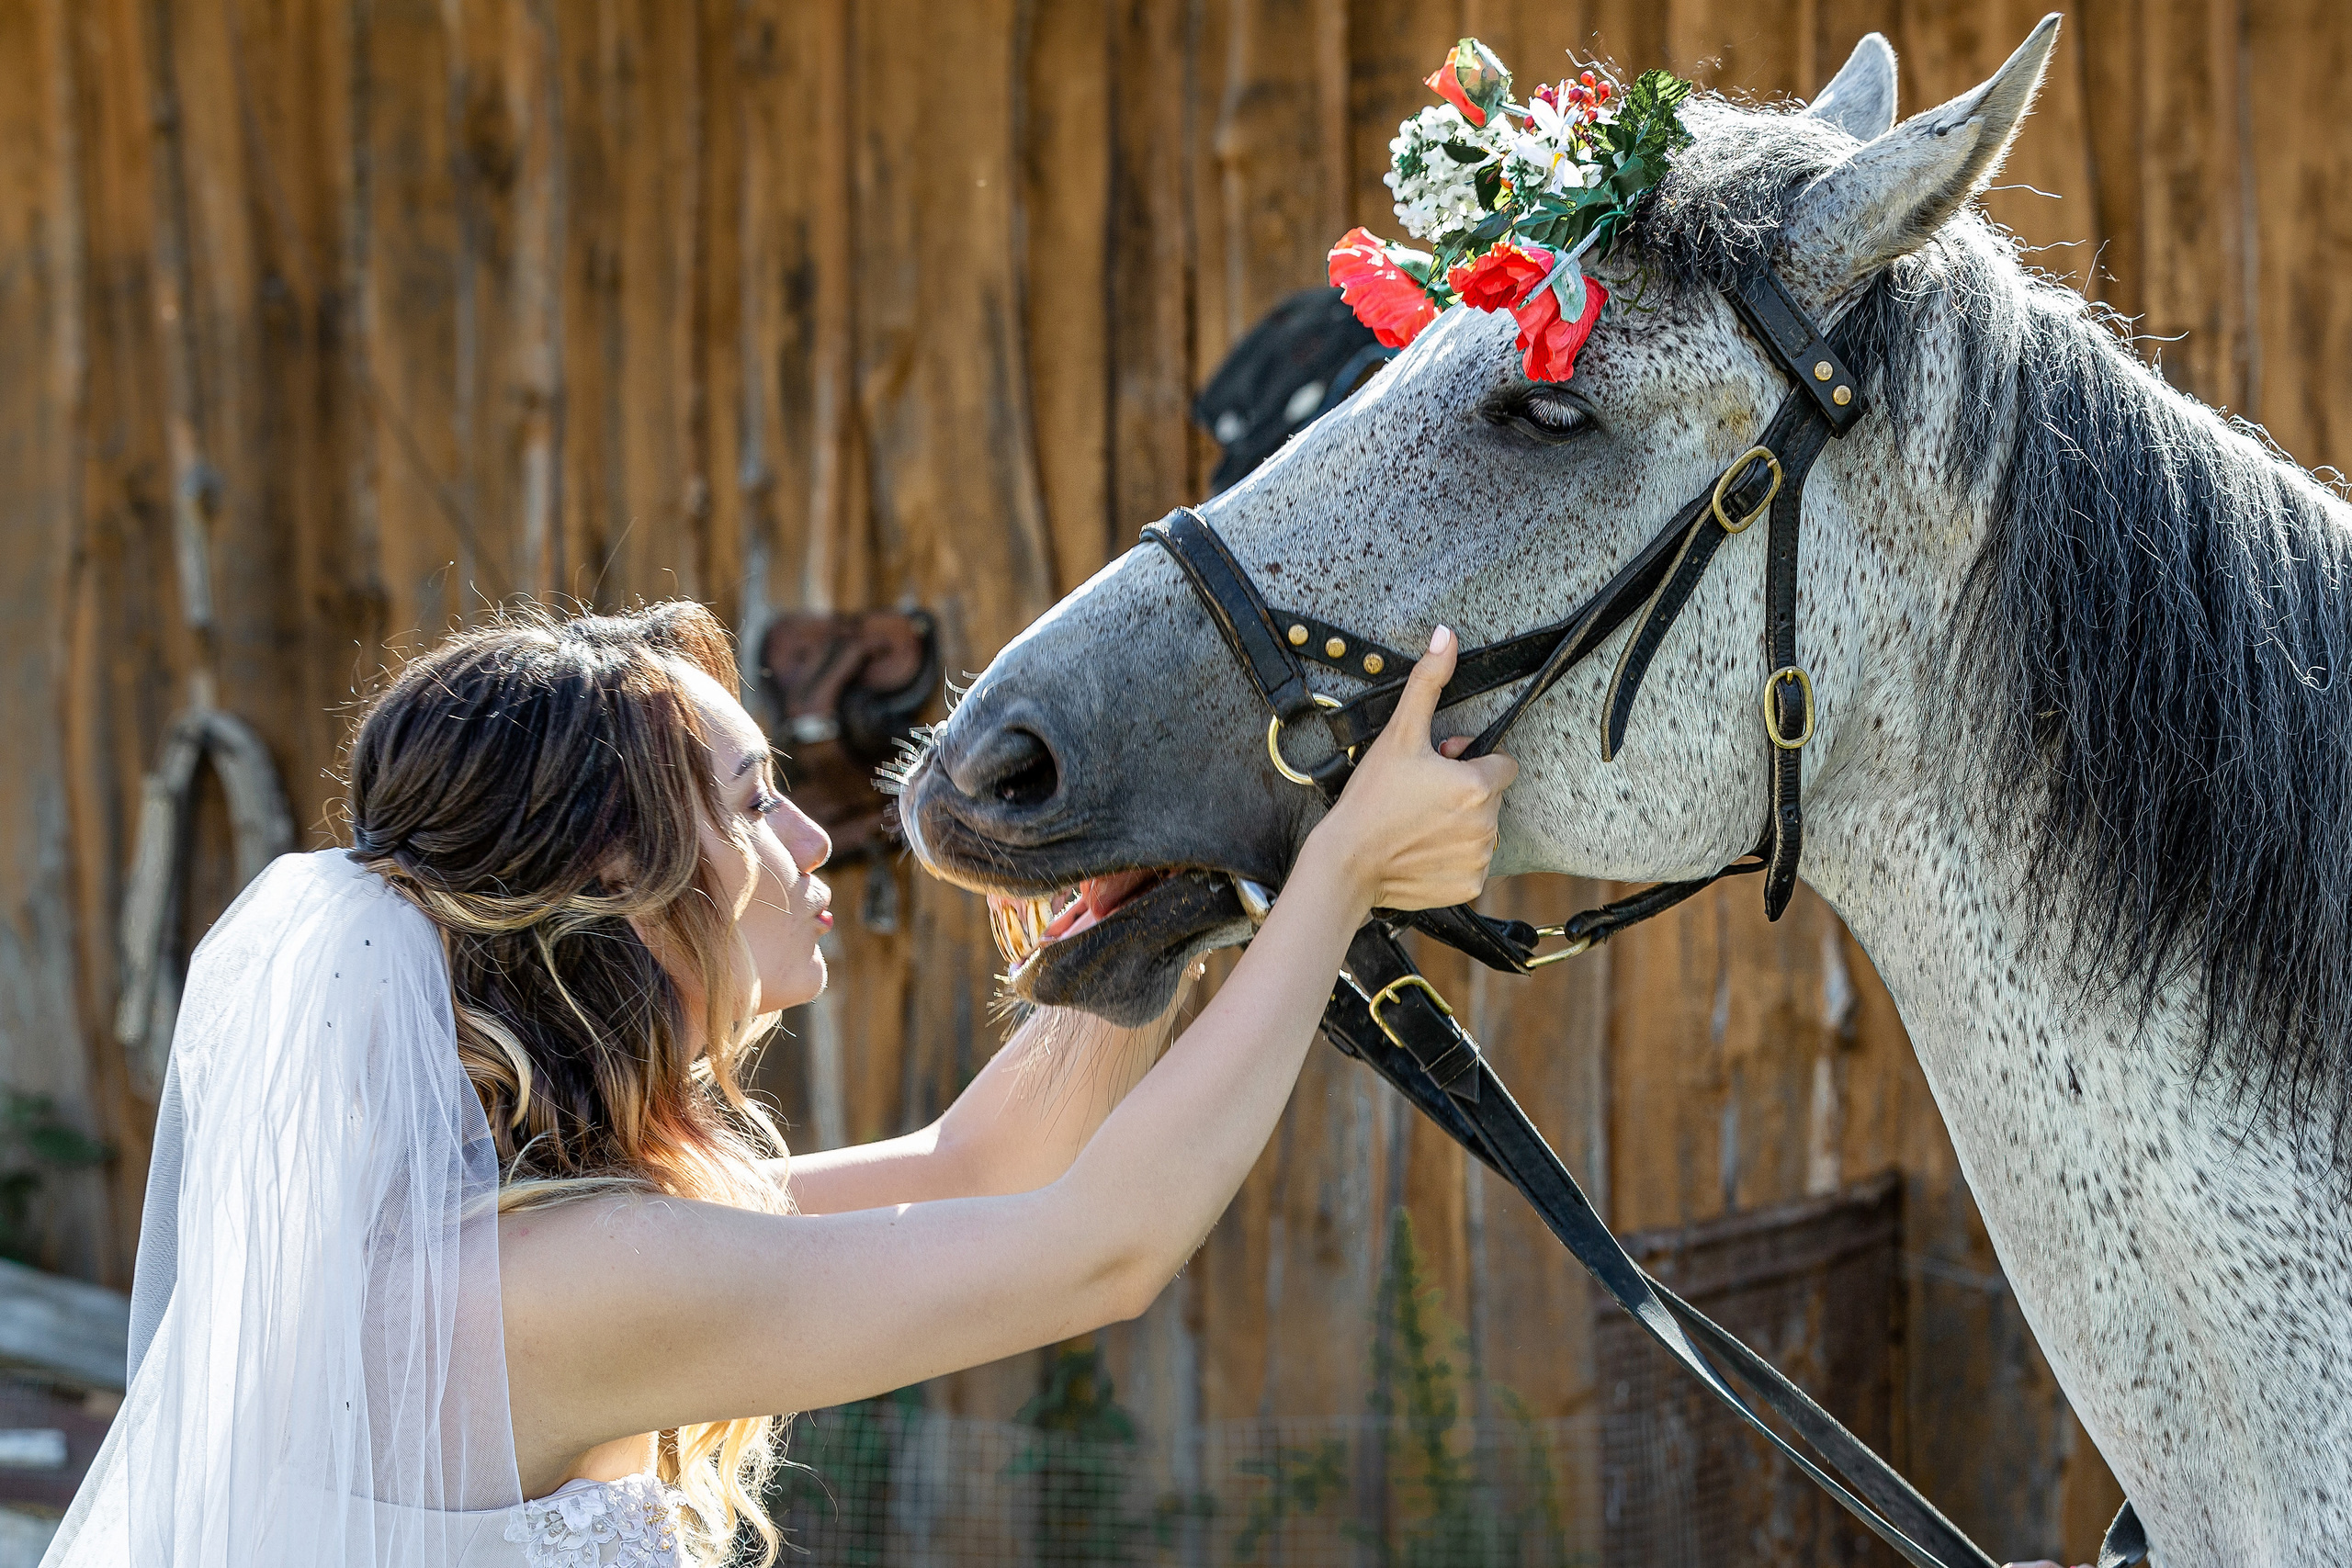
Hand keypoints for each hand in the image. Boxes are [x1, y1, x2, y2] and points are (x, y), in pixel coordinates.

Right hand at [1302, 625, 1517, 911]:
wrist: (1346, 863)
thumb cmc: (1370, 798)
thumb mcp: (1398, 734)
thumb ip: (1428, 682)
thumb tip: (1446, 636)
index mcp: (1478, 785)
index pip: (1502, 764)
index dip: (1472, 760)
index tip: (1442, 765)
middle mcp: (1487, 825)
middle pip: (1491, 797)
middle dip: (1465, 791)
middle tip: (1423, 793)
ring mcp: (1479, 858)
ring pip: (1483, 830)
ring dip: (1460, 823)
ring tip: (1419, 821)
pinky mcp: (1469, 885)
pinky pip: (1472, 863)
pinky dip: (1452, 857)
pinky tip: (1421, 849)